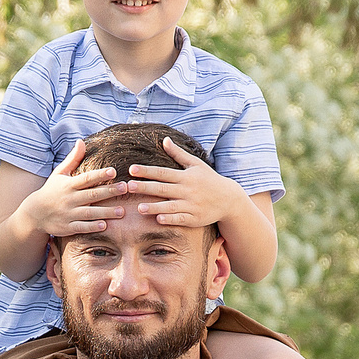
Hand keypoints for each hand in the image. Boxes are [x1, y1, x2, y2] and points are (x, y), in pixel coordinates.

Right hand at [16, 140, 125, 239]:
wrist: (34, 213)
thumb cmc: (51, 190)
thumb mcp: (59, 173)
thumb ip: (73, 159)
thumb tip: (81, 141)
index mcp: (69, 184)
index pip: (86, 178)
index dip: (99, 174)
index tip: (113, 171)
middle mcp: (69, 199)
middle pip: (92, 195)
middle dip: (109, 191)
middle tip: (125, 188)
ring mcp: (68, 214)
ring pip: (89, 213)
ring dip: (106, 212)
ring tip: (122, 211)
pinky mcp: (67, 227)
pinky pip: (81, 227)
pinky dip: (92, 227)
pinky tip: (105, 225)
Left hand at [125, 137, 250, 228]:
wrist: (229, 199)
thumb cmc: (209, 180)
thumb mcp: (196, 164)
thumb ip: (178, 154)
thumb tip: (164, 139)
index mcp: (185, 176)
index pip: (162, 172)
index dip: (147, 171)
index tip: (131, 169)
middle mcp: (187, 190)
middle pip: (163, 188)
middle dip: (145, 187)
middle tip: (129, 186)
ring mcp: (191, 205)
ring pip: (170, 206)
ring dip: (154, 207)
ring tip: (139, 207)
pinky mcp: (195, 218)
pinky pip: (181, 219)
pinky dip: (170, 219)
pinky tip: (158, 219)